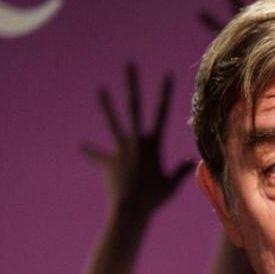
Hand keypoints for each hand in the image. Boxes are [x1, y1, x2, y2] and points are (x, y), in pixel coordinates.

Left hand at [81, 63, 193, 225]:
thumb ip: (181, 172)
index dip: (164, 93)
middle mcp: (135, 140)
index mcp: (153, 144)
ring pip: (112, 121)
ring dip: (106, 104)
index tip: (167, 74)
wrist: (130, 209)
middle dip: (132, 84)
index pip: (161, 113)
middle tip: (129, 64)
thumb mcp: (171, 185)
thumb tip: (192, 163)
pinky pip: (98, 155)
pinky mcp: (107, 160)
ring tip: (99, 88)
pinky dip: (92, 153)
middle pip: (133, 106)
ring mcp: (119, 148)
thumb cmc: (154, 199)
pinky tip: (82, 148)